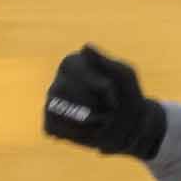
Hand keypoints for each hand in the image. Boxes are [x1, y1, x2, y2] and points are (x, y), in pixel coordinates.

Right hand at [42, 44, 166, 159]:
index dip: (100, 87)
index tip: (115, 96)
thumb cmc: (127, 96)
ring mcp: (51, 103)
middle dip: (92, 104)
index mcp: (72, 62)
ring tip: (100, 122)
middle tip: (109, 112)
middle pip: (64, 89)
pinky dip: (75, 133)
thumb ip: (106, 62)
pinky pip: (53, 128)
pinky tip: (90, 132)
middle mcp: (58, 80)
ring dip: (84, 120)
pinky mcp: (50, 124)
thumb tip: (85, 46)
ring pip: (55, 108)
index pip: (78, 72)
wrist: (129, 128)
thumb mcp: (125, 76)